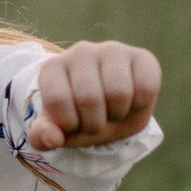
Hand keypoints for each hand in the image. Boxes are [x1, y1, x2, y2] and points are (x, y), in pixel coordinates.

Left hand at [27, 38, 160, 150]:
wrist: (110, 111)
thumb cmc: (79, 117)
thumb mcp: (58, 130)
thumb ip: (44, 136)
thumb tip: (53, 139)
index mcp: (52, 68)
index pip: (58, 99)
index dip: (69, 123)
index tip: (72, 122)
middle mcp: (80, 52)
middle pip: (89, 98)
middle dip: (94, 124)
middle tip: (95, 121)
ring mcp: (112, 51)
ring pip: (119, 92)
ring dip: (118, 115)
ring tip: (112, 111)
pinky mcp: (142, 57)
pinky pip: (146, 87)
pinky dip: (140, 106)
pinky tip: (131, 101)